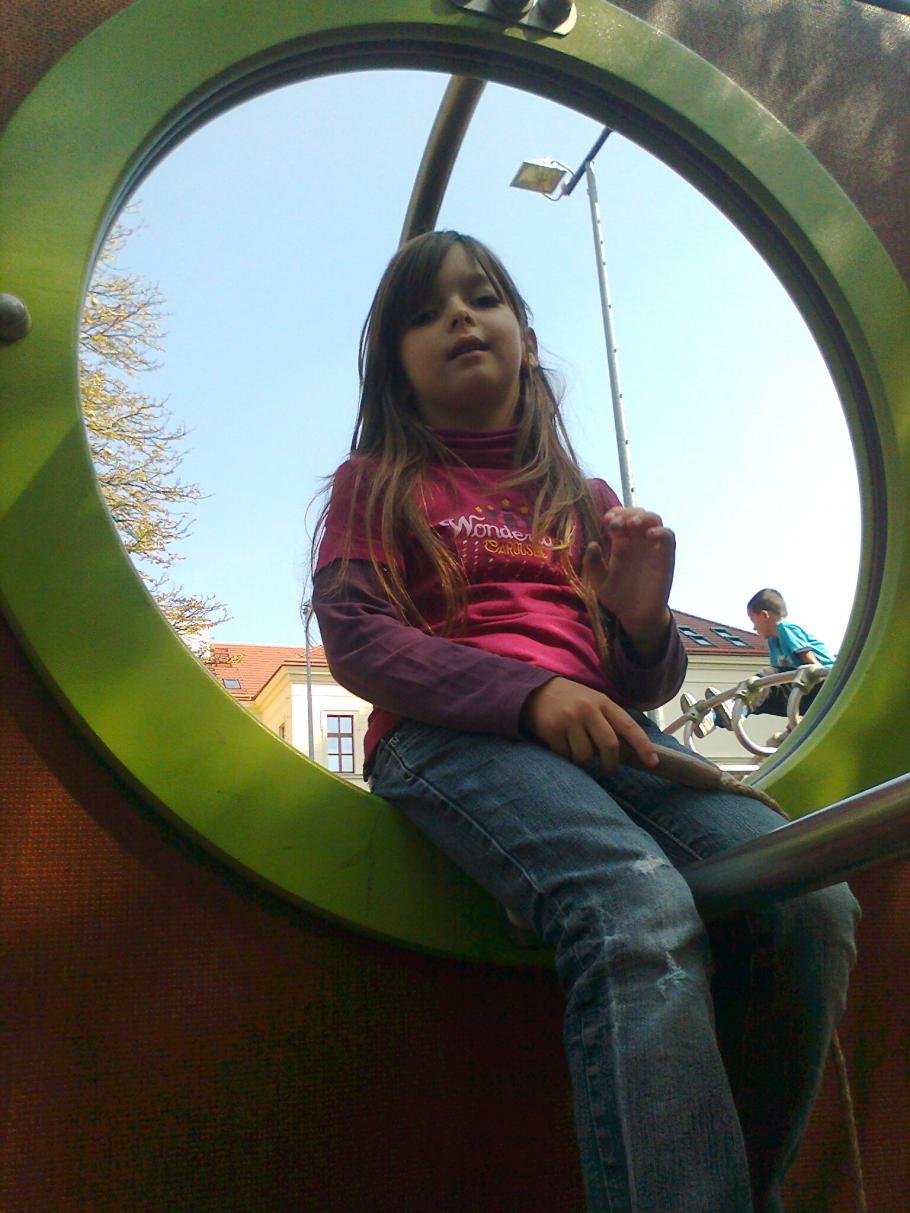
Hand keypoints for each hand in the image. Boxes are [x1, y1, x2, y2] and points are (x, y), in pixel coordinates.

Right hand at [521, 677, 658, 770]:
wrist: (535, 691)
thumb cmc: (571, 701)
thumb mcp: (593, 702)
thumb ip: (609, 721)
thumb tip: (630, 751)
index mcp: (603, 702)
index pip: (628, 726)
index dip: (642, 745)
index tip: (652, 762)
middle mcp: (588, 709)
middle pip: (609, 745)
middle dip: (610, 763)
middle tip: (607, 768)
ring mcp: (569, 719)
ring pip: (585, 755)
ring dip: (583, 760)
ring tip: (578, 750)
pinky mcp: (552, 729)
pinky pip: (565, 755)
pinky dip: (566, 756)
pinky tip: (562, 744)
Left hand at [583, 506, 674, 656]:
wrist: (635, 616)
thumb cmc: (618, 597)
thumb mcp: (599, 582)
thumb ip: (593, 564)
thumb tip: (593, 544)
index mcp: (621, 543)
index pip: (621, 518)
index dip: (615, 513)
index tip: (607, 520)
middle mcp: (637, 542)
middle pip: (638, 514)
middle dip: (628, 512)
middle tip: (618, 523)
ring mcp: (652, 548)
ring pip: (654, 520)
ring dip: (644, 517)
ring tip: (633, 524)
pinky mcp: (665, 558)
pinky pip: (668, 538)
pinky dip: (661, 532)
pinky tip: (649, 535)